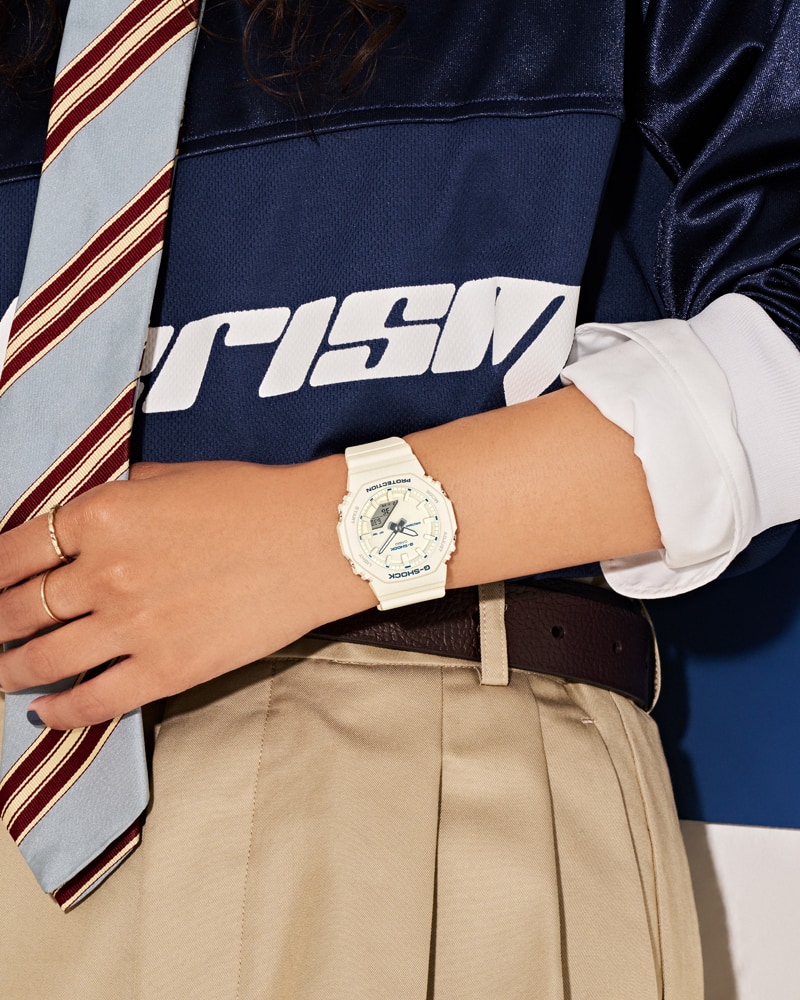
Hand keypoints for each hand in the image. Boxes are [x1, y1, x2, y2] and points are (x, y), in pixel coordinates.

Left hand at [0, 459, 371, 729]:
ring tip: (2, 673)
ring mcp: (132, 627)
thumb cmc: (253, 500)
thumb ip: (117, 495)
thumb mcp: (173, 475)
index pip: (12, 550)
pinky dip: (60, 713)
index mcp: (102, 516)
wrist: (317, 540)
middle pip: (16, 610)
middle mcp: (104, 573)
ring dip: (10, 669)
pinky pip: (93, 702)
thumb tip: (83, 518)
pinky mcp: (166, 670)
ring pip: (41, 660)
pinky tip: (45, 713)